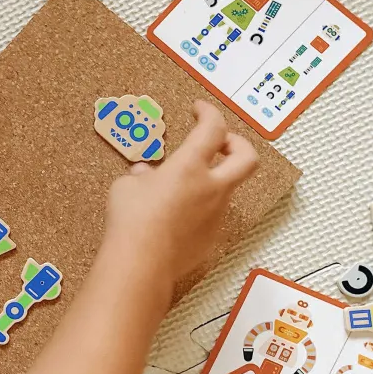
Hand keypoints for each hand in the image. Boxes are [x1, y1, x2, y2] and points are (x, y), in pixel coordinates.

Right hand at [103, 101, 258, 287]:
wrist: (140, 264)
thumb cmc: (130, 219)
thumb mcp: (125, 187)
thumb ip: (141, 176)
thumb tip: (146, 175)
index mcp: (190, 166)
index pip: (213, 128)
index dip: (208, 113)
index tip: (198, 110)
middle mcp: (211, 187)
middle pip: (247, 157)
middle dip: (237, 144)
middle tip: (218, 143)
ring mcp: (215, 214)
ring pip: (226, 188)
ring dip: (211, 180)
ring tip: (179, 189)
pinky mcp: (211, 237)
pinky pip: (211, 215)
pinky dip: (198, 209)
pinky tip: (174, 219)